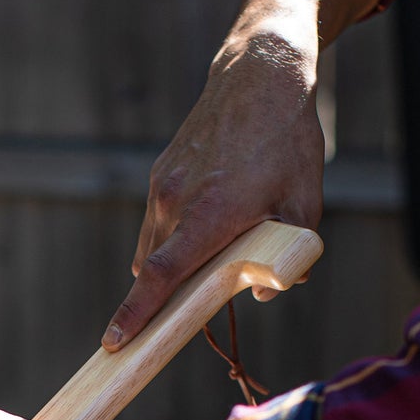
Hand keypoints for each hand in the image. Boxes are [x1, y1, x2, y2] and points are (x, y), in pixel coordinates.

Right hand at [102, 31, 323, 347]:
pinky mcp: (161, 173)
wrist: (260, 77)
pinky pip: (157, 221)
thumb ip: (290, 256)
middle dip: (163, 297)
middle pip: (156, 270)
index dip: (137, 314)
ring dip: (171, 264)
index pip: (162, 276)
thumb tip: (267, 292)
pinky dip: (173, 235)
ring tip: (211, 250)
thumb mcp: (304, 204)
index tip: (115, 342)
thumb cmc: (287, 142)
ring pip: (154, 246)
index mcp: (210, 215)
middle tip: (185, 309)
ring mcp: (163, 186)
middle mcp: (176, 202)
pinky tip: (208, 219)